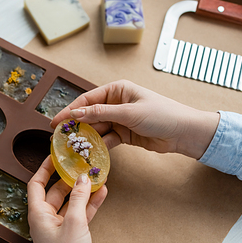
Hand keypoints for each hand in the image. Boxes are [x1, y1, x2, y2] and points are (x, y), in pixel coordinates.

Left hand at [28, 156, 106, 242]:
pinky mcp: (71, 235)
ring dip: (81, 191)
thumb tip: (82, 178)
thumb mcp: (74, 224)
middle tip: (80, 164)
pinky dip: (89, 205)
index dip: (43, 168)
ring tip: (95, 176)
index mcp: (37, 214)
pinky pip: (79, 215)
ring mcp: (59, 227)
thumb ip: (78, 199)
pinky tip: (101, 193)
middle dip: (68, 178)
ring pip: (69, 203)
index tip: (54, 155)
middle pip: (54, 191)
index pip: (35, 184)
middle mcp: (45, 219)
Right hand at [51, 80, 219, 159]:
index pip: (88, 100)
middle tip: (60, 137)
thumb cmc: (162, 115)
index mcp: (117, 90)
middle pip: (90, 114)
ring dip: (86, 137)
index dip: (70, 110)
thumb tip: (76, 114)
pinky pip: (106, 139)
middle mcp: (116, 103)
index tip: (56, 122)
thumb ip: (101, 113)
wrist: (184, 133)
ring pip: (97, 128)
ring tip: (71, 146)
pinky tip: (89, 152)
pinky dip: (98, 145)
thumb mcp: (129, 112)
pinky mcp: (124, 134)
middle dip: (76, 125)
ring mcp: (119, 119)